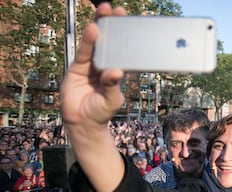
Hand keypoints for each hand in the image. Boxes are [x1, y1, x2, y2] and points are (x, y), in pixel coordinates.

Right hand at [61, 3, 126, 131]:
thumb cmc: (101, 112)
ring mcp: (91, 65)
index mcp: (118, 71)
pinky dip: (88, 41)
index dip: (128, 37)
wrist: (82, 122)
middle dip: (114, 25)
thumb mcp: (112, 101)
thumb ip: (113, 86)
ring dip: (100, 26)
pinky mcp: (78, 67)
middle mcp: (105, 65)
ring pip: (96, 43)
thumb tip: (116, 72)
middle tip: (119, 10)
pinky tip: (93, 29)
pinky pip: (84, 52)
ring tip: (105, 11)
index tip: (134, 23)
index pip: (124, 51)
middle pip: (110, 42)